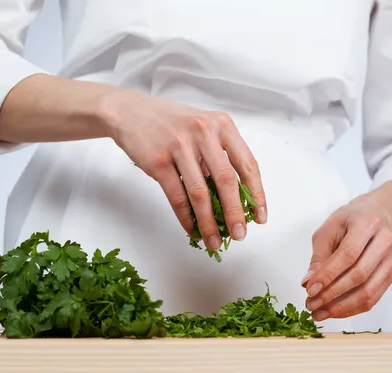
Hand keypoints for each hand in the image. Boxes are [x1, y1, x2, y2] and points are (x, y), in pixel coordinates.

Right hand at [101, 90, 266, 249]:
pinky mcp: (159, 161)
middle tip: (240, 235)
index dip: (257, 194)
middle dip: (235, 213)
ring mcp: (180, 146)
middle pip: (227, 181)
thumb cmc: (171, 123)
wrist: (131, 112)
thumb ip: (219, 156)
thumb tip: (235, 200)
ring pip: (200, 193)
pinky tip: (192, 230)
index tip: (260, 216)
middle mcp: (203, 132)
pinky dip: (186, 218)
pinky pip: (177, 197)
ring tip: (215, 241)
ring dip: (209, 222)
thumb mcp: (202, 128)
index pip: (247, 164)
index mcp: (222, 125)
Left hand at [300, 190, 391, 320]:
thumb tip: (309, 283)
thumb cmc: (349, 221)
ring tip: (319, 312)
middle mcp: (384, 241)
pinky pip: (373, 298)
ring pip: (368, 291)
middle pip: (359, 275)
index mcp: (367, 223)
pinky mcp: (390, 275)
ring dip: (341, 307)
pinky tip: (334, 311)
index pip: (348, 254)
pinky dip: (352, 309)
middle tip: (311, 304)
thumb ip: (319, 256)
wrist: (377, 215)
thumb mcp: (328, 230)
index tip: (310, 289)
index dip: (328, 274)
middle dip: (332, 293)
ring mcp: (391, 260)